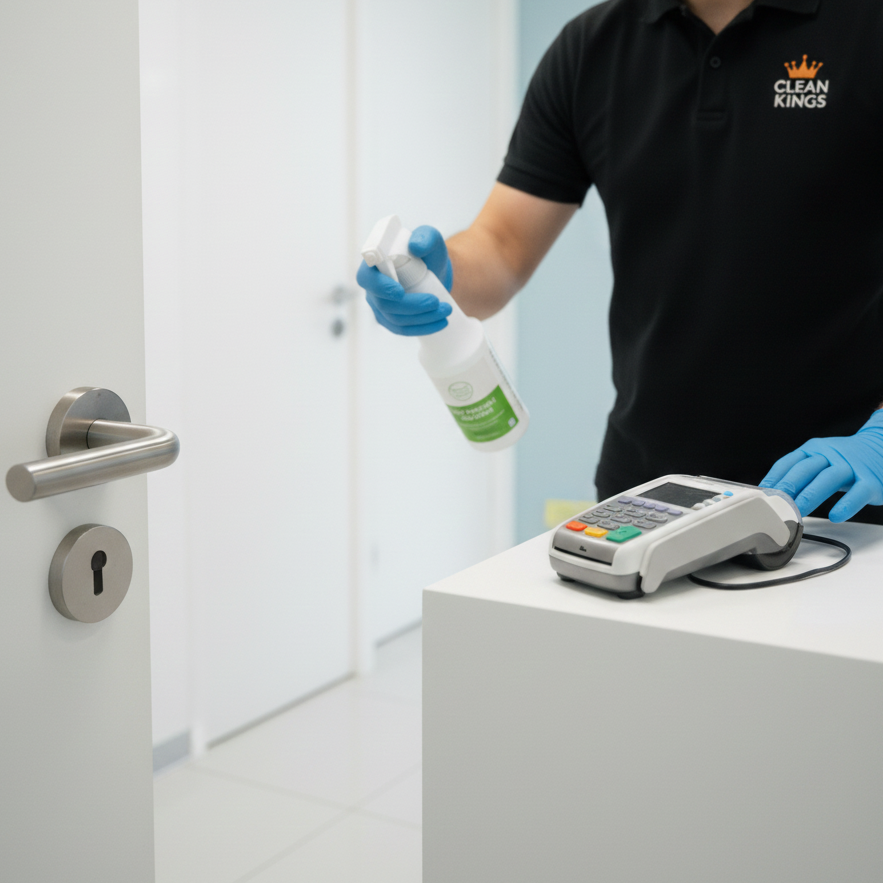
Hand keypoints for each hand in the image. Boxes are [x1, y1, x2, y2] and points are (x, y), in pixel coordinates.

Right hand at [356, 225, 453, 335]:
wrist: (435, 270)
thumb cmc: (426, 252)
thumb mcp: (429, 238)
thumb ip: (424, 236)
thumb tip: (415, 247)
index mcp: (373, 264)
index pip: (366, 278)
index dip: (380, 287)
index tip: (400, 291)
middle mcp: (372, 287)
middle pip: (384, 304)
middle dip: (411, 306)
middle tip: (435, 302)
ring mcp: (380, 306)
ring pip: (396, 320)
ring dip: (422, 318)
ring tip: (445, 310)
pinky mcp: (391, 320)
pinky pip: (403, 330)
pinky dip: (423, 328)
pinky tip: (441, 323)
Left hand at [759, 410, 882, 521]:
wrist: (881, 447)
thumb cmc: (843, 461)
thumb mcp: (818, 461)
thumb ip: (797, 475)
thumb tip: (771, 495)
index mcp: (812, 450)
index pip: (787, 463)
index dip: (772, 480)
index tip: (760, 497)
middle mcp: (830, 455)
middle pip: (804, 470)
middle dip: (787, 488)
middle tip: (774, 506)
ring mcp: (851, 467)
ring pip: (827, 479)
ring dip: (810, 496)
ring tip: (797, 512)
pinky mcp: (871, 481)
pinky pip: (858, 493)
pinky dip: (846, 505)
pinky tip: (836, 516)